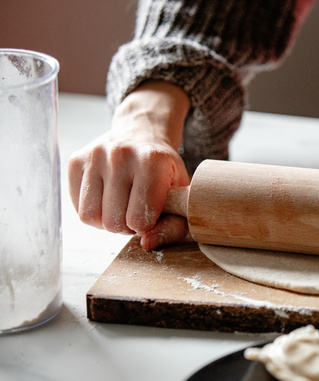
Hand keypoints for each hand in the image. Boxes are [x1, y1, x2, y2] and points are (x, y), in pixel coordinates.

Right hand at [68, 81, 191, 249]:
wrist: (143, 135)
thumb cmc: (164, 171)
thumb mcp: (181, 195)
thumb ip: (174, 225)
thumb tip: (147, 244)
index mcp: (152, 161)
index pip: (139, 220)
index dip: (146, 226)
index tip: (152, 214)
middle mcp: (120, 155)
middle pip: (113, 222)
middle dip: (126, 226)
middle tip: (135, 211)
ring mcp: (95, 155)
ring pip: (90, 216)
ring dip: (106, 221)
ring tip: (121, 207)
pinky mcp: (76, 160)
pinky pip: (76, 206)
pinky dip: (92, 211)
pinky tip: (106, 198)